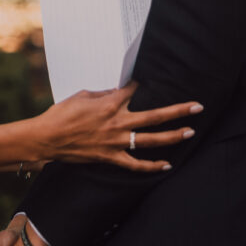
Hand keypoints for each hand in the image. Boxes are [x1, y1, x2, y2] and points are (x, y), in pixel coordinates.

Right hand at [36, 81, 201, 169]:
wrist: (47, 138)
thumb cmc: (60, 114)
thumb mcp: (81, 96)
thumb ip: (102, 94)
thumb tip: (116, 93)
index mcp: (109, 103)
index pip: (133, 90)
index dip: (142, 84)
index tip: (150, 80)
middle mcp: (117, 122)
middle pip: (155, 116)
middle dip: (179, 110)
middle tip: (198, 106)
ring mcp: (116, 141)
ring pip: (151, 140)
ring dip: (173, 136)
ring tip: (190, 131)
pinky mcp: (110, 157)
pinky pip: (135, 164)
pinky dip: (151, 166)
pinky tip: (166, 165)